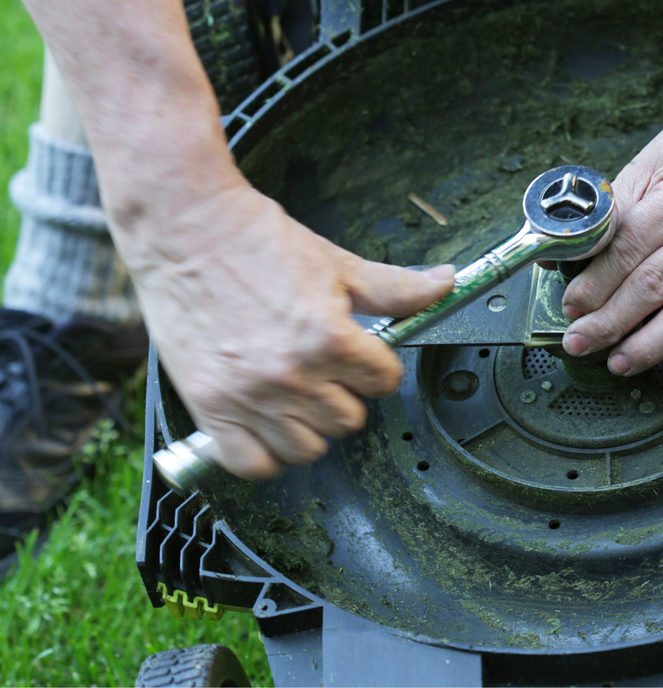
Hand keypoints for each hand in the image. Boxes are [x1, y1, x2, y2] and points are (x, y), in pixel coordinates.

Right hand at [121, 180, 454, 477]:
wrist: (185, 229)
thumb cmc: (257, 242)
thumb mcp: (337, 264)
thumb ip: (395, 287)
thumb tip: (447, 284)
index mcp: (327, 338)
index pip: (384, 382)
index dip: (377, 365)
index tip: (361, 354)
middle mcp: (289, 375)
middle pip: (349, 420)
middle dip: (345, 394)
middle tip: (325, 367)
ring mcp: (246, 396)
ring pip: (307, 448)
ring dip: (309, 426)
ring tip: (299, 394)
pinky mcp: (208, 408)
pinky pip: (251, 463)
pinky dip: (264, 453)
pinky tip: (269, 423)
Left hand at [560, 85, 662, 374]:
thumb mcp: (647, 162)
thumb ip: (615, 212)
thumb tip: (572, 257)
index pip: (628, 251)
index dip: (594, 285)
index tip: (573, 307)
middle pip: (656, 284)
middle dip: (611, 321)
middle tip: (582, 341)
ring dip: (656, 342)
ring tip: (624, 360)